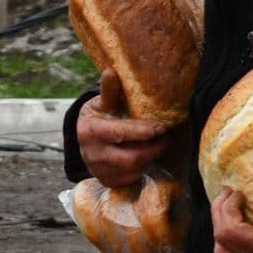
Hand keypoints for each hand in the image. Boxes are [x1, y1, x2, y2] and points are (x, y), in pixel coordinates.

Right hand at [76, 69, 180, 188]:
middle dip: (154, 148)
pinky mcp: (107, 181)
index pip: (122, 134)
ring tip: (161, 145)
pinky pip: (132, 178)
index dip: (145, 132)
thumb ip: (109, 91)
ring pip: (135, 170)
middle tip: (168, 138)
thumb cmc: (100, 116)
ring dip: (151, 158)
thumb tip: (111, 71)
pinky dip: (144, 167)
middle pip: (132, 158)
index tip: (162, 127)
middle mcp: (93, 154)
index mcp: (91, 131)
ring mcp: (99, 171)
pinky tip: (149, 155)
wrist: (85, 140)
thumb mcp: (102, 103)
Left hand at [210, 186, 252, 252]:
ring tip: (229, 202)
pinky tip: (238, 214)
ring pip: (223, 249)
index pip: (230, 233)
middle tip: (228, 192)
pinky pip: (234, 249)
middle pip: (221, 243)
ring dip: (221, 224)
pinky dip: (229, 231)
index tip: (237, 191)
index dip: (226, 209)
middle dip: (219, 214)